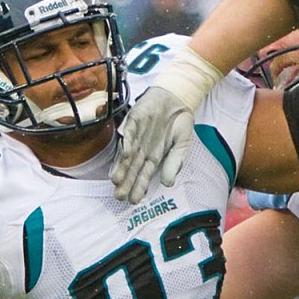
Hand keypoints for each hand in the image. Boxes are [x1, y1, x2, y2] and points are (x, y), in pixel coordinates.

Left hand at [111, 44, 221, 204]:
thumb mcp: (182, 146)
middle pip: (131, 168)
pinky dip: (127, 143)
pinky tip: (124, 155)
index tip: (134, 201)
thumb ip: (175, 163)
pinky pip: (129, 132)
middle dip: (125, 183)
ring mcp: (136, 135)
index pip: (143, 175)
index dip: (138, 187)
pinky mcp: (134, 120)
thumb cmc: (179, 123)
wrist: (178, 97)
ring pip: (126, 154)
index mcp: (153, 157)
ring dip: (121, 167)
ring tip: (116, 181)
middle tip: (119, 196)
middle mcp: (141, 149)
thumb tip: (167, 184)